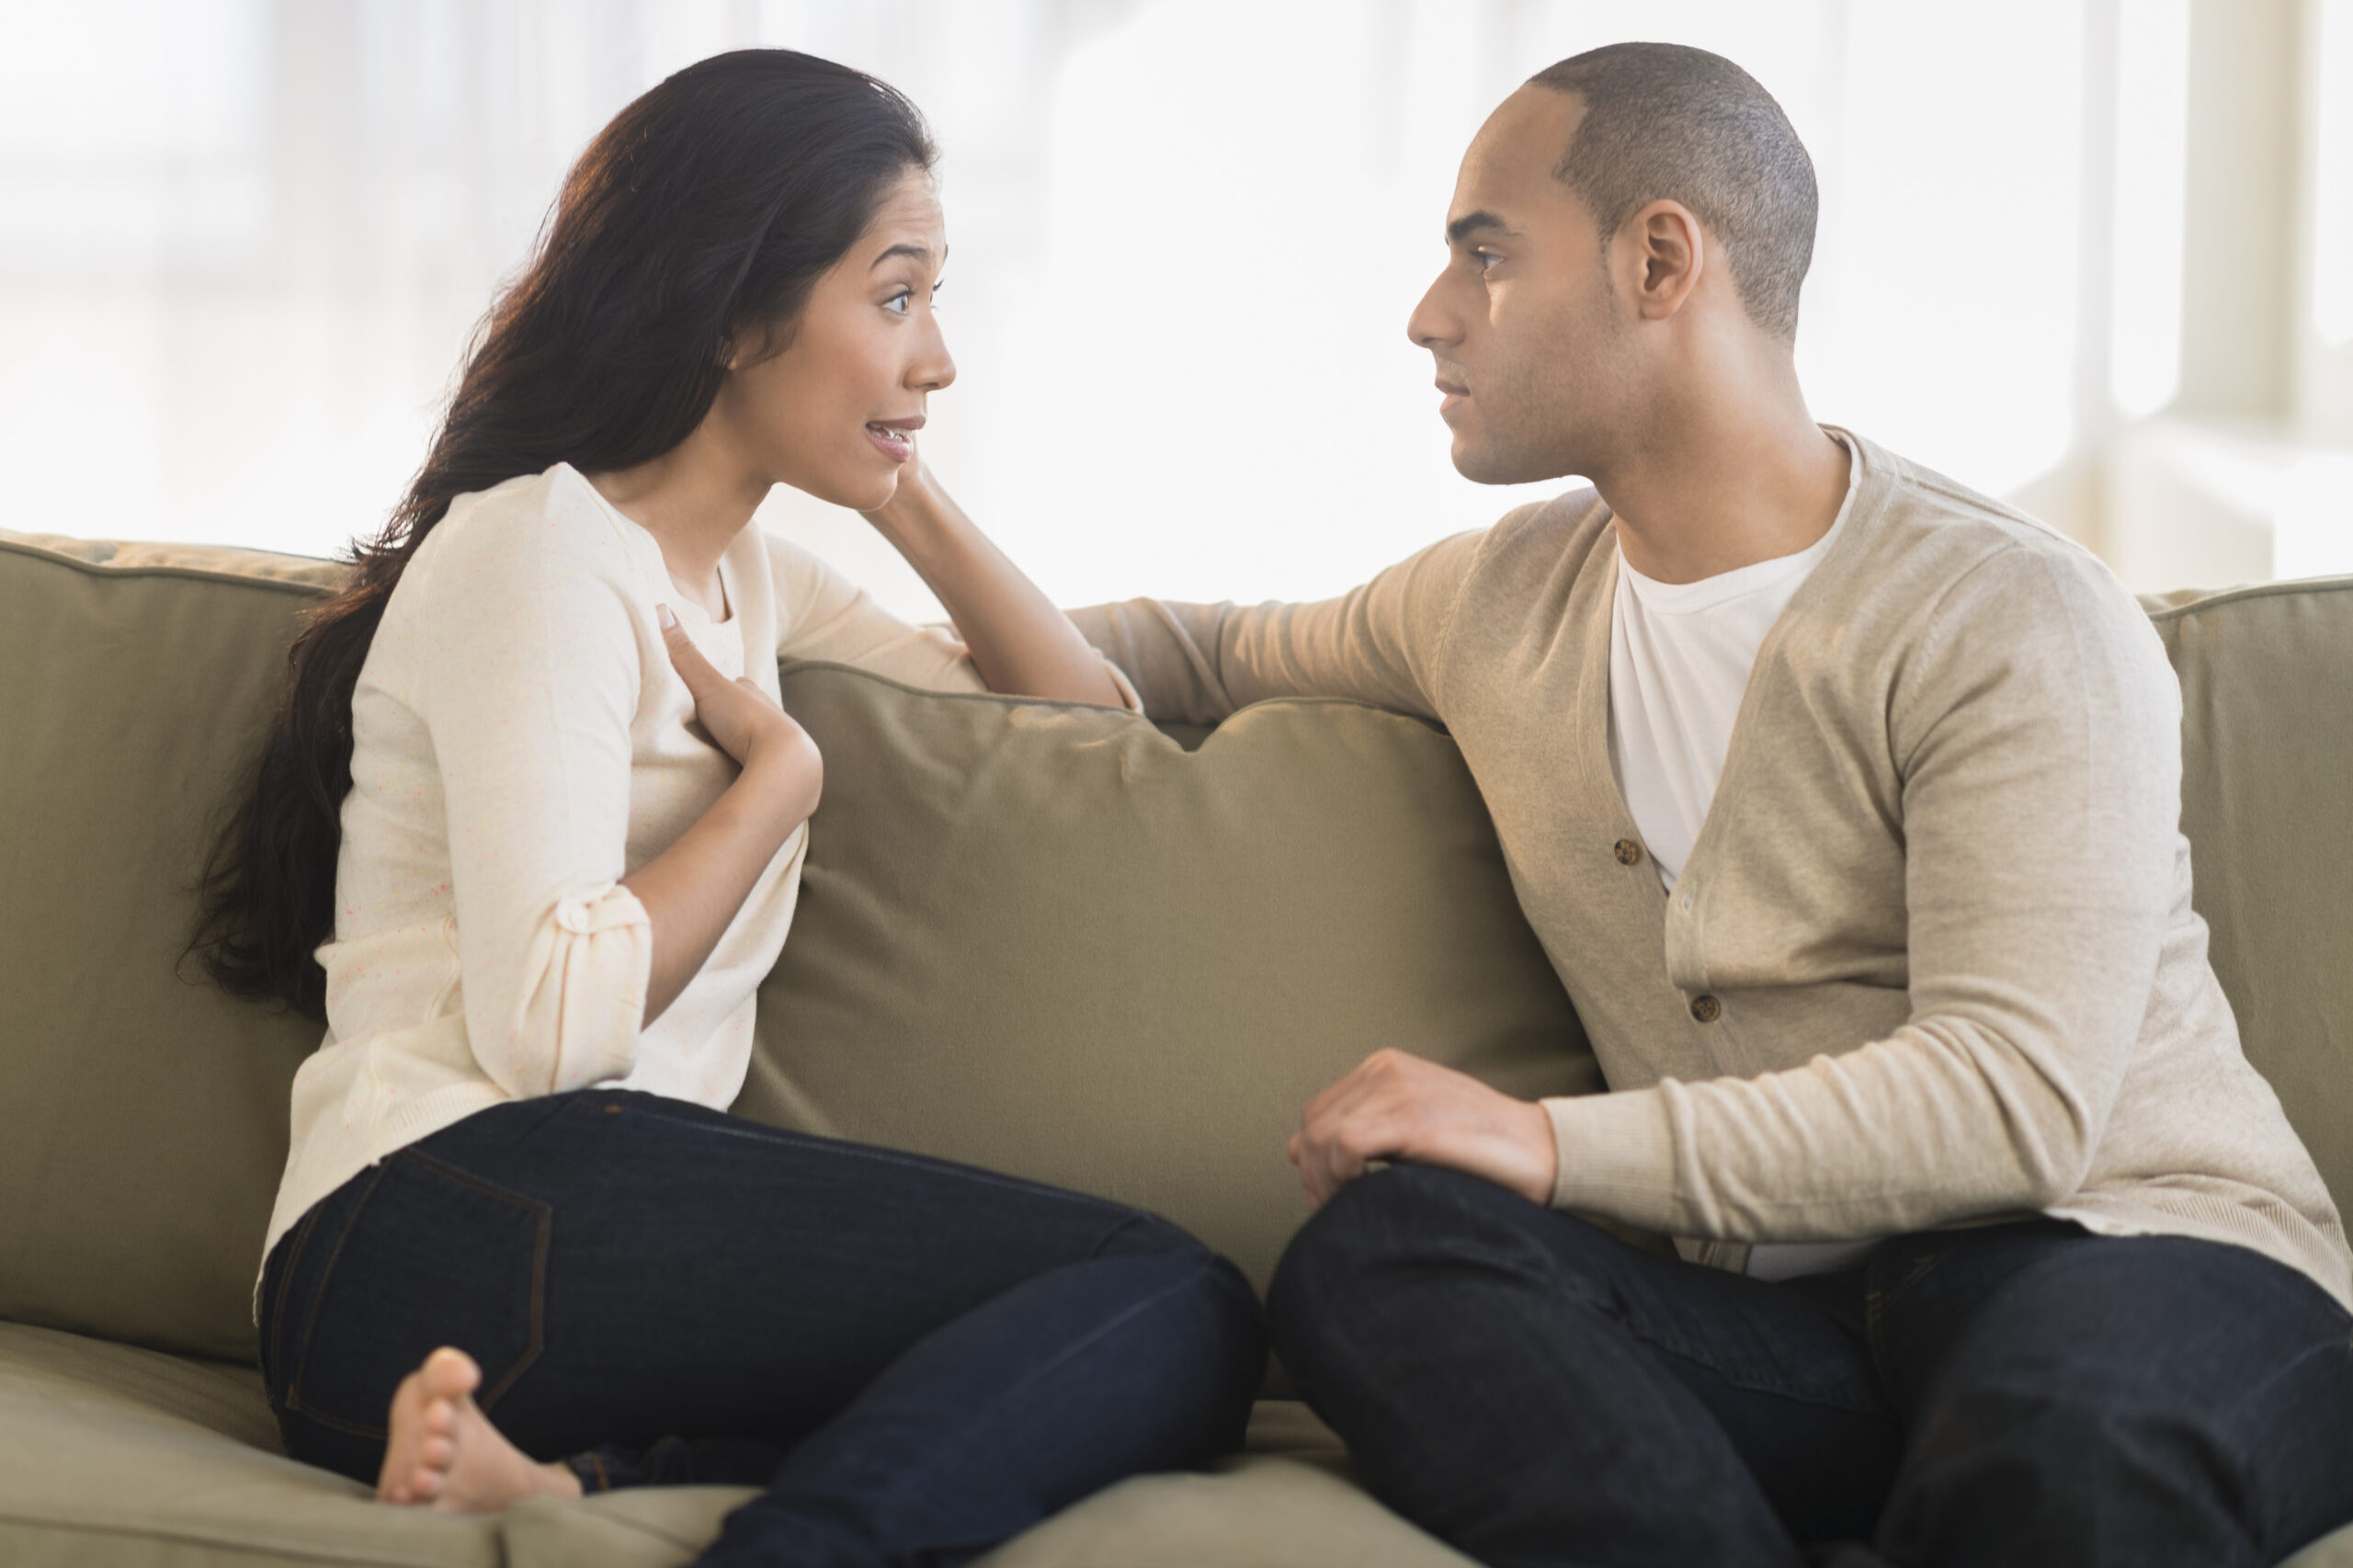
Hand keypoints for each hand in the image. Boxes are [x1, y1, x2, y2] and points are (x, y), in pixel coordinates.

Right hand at [659, 605, 812, 777]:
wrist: (783, 765)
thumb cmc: (746, 721)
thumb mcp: (708, 685)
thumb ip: (684, 654)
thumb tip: (661, 608)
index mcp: (754, 695)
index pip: (734, 687)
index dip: (717, 689)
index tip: (700, 694)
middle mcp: (772, 717)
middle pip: (745, 714)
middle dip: (730, 718)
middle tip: (708, 727)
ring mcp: (778, 747)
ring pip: (754, 742)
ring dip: (740, 746)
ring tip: (720, 755)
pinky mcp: (780, 775)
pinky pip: (760, 769)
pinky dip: (749, 770)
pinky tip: (740, 777)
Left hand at [1287, 1049, 1558, 1208]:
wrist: (1543, 1151)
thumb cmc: (1482, 1151)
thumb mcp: (1414, 1130)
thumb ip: (1364, 1131)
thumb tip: (1298, 1150)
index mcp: (1385, 1068)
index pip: (1318, 1113)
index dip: (1315, 1160)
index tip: (1332, 1197)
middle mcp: (1386, 1070)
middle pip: (1313, 1126)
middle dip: (1314, 1176)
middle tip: (1335, 1212)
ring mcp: (1399, 1090)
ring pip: (1321, 1137)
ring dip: (1325, 1183)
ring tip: (1348, 1210)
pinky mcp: (1412, 1118)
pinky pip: (1344, 1146)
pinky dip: (1340, 1178)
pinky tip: (1365, 1196)